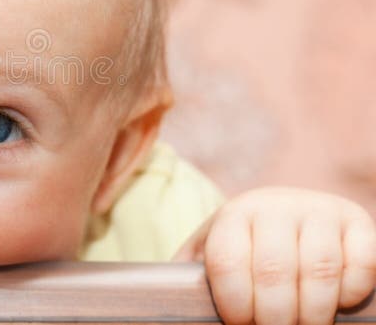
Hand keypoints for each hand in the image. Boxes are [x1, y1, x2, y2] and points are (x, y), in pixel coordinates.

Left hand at [177, 187, 375, 324]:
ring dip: (313, 314)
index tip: (239, 323)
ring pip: (320, 272)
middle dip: (273, 317)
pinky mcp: (357, 220)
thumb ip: (188, 281)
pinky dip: (350, 293)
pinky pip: (360, 265)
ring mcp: (318, 209)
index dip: (233, 303)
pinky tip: (337, 302)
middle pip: (273, 272)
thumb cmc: (244, 252)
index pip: (227, 260)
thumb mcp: (210, 258)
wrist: (289, 217)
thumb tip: (162, 308)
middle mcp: (274, 205)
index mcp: (233, 214)